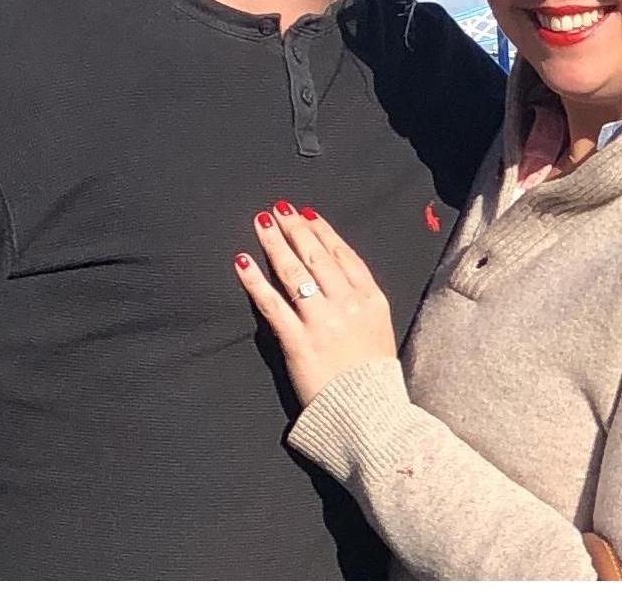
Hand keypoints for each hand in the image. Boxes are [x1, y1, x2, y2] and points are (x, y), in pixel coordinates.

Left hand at [233, 202, 397, 406]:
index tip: (308, 214)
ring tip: (262, 223)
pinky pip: (272, 304)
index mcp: (370, 297)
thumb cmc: (372, 375)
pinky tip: (242, 263)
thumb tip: (338, 278)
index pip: (343, 254)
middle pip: (317, 256)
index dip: (324, 231)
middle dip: (296, 230)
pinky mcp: (298, 341)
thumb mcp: (378, 327)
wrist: (367, 412)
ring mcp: (322, 320)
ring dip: (275, 244)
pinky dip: (255, 281)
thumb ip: (360, 301)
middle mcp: (346, 303)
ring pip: (294, 272)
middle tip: (279, 209)